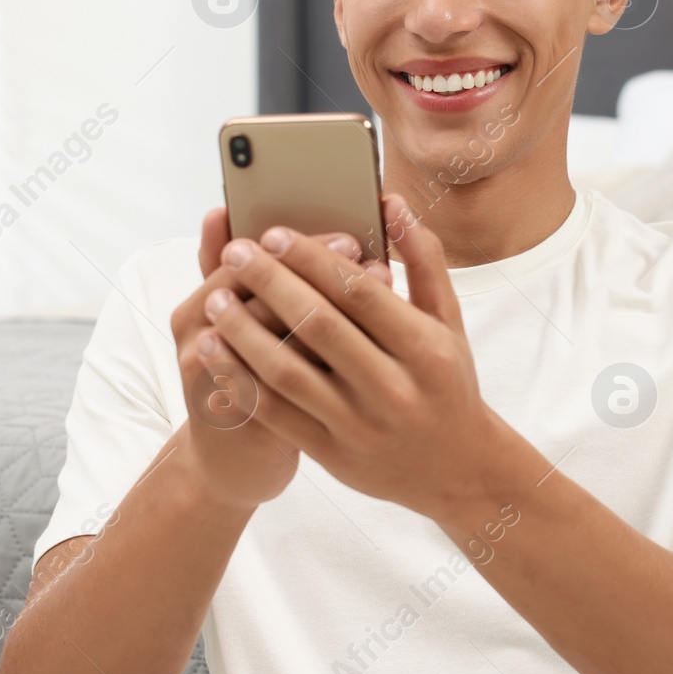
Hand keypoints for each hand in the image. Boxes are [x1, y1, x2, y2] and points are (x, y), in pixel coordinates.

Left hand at [200, 195, 509, 521]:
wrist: (457, 470)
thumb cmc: (448, 382)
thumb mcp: (449, 321)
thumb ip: (423, 260)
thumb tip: (391, 203)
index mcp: (426, 349)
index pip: (360, 292)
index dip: (312, 259)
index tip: (273, 232)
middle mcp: (394, 389)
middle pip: (319, 325)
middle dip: (269, 283)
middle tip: (236, 252)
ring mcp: (361, 426)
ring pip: (288, 371)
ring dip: (244, 331)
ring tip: (216, 298)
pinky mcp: (333, 455)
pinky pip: (276, 414)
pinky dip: (240, 380)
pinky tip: (216, 350)